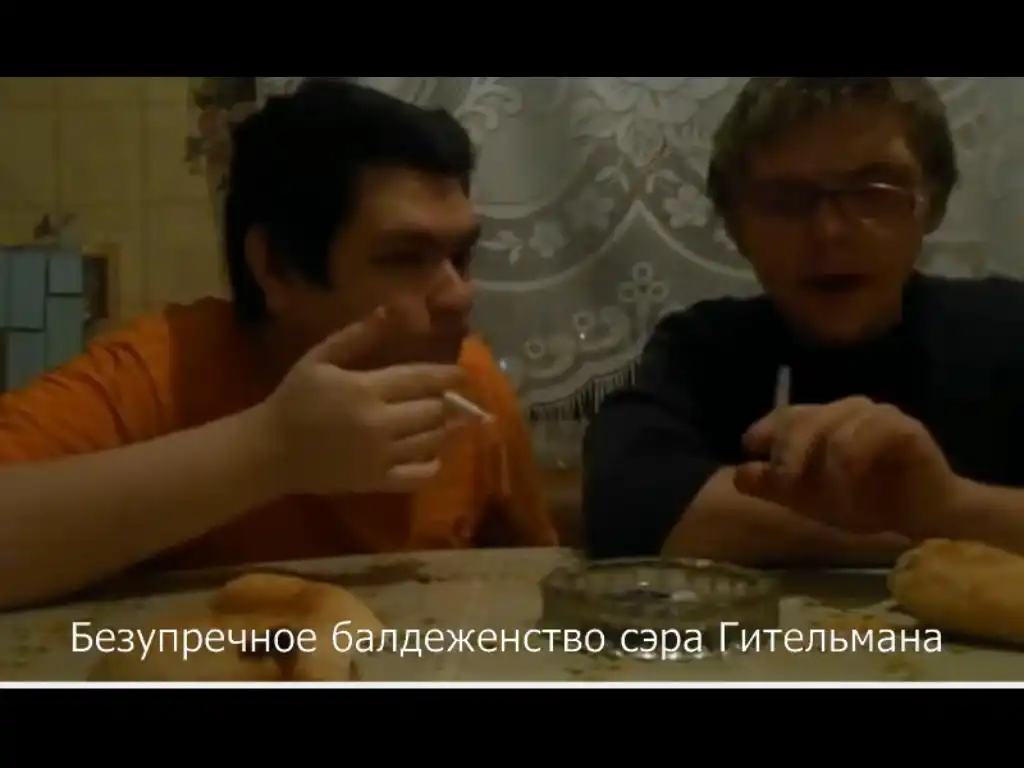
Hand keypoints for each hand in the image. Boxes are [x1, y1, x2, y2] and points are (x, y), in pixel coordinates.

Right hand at [258, 307, 465, 495]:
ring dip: (441, 429)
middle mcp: (380, 423)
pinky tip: (430, 454)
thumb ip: (358, 335)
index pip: (421, 380)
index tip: (461, 374)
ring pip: (432, 440)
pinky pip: (420, 476)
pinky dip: (433, 464)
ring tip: (439, 421)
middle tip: (448, 398)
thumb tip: (392, 309)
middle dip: (445, 402)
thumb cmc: (294, 398)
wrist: (271, 450)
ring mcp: (381, 456)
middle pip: (433, 411)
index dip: (447, 376)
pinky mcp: (377, 482)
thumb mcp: (320, 358)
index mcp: (366, 389)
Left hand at [734, 396, 958, 534]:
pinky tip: (857, 496)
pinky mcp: (903, 427)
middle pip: (804, 421)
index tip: (748, 445)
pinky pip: (864, 441)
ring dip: (828, 477)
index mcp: (824, 420)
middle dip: (789, 456)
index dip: (766, 428)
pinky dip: (853, 472)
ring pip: (832, 435)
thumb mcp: (810, 499)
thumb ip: (776, 486)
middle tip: (787, 487)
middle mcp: (848, 409)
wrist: (922, 518)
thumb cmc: (866, 503)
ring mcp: (877, 414)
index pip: (786, 414)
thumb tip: (738, 474)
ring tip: (837, 507)